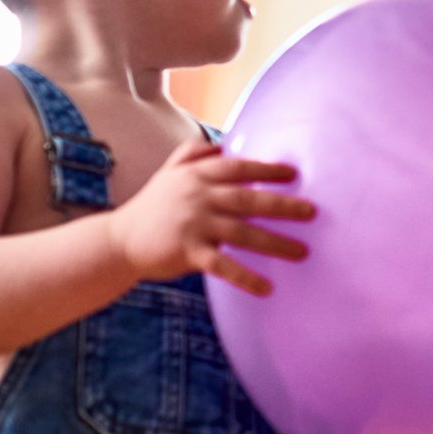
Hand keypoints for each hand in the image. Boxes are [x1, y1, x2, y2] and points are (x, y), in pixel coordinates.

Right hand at [105, 140, 312, 294]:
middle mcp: (198, 196)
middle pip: (248, 199)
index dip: (267, 170)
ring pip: (243, 233)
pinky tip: (267, 288)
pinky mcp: (188, 252)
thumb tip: (222, 146)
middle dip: (283, 206)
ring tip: (303, 252)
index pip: (239, 168)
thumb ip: (193, 153)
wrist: (120, 239)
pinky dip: (246, 277)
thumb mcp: (169, 172)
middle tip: (312, 212)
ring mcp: (194, 224)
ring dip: (275, 244)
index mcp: (196, 175)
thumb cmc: (151, 205)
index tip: (294, 174)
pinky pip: (223, 265)